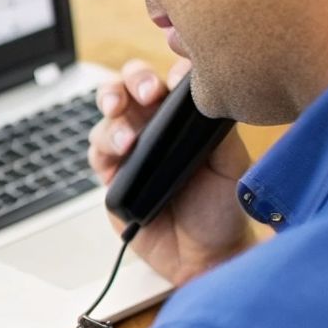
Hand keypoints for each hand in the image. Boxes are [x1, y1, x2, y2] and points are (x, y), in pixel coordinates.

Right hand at [87, 59, 254, 285]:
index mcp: (186, 117)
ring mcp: (132, 148)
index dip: (170, 71)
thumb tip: (203, 92)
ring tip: (128, 136)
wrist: (204, 256)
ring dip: (113, 113)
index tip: (177, 82)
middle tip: (145, 94)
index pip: (172, 79)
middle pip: (132, 84)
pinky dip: (103, 145)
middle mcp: (156, 126)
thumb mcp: (231, 163)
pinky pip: (96, 150)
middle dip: (133, 80)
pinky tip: (119, 151)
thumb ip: (217, 127)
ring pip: (109, 112)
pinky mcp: (113, 174)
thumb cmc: (223, 209)